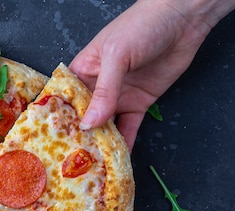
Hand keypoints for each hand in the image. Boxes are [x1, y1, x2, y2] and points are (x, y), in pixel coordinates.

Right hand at [69, 0, 234, 149]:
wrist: (183, 20)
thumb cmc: (142, 26)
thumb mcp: (116, 56)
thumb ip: (104, 91)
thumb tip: (89, 123)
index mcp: (83, 71)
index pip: (65, 99)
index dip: (58, 119)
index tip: (50, 140)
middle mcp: (97, 86)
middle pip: (83, 117)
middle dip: (78, 137)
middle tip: (70, 160)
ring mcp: (118, 97)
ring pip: (105, 126)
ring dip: (100, 143)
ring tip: (91, 165)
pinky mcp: (138, 103)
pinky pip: (129, 127)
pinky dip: (125, 142)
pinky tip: (118, 158)